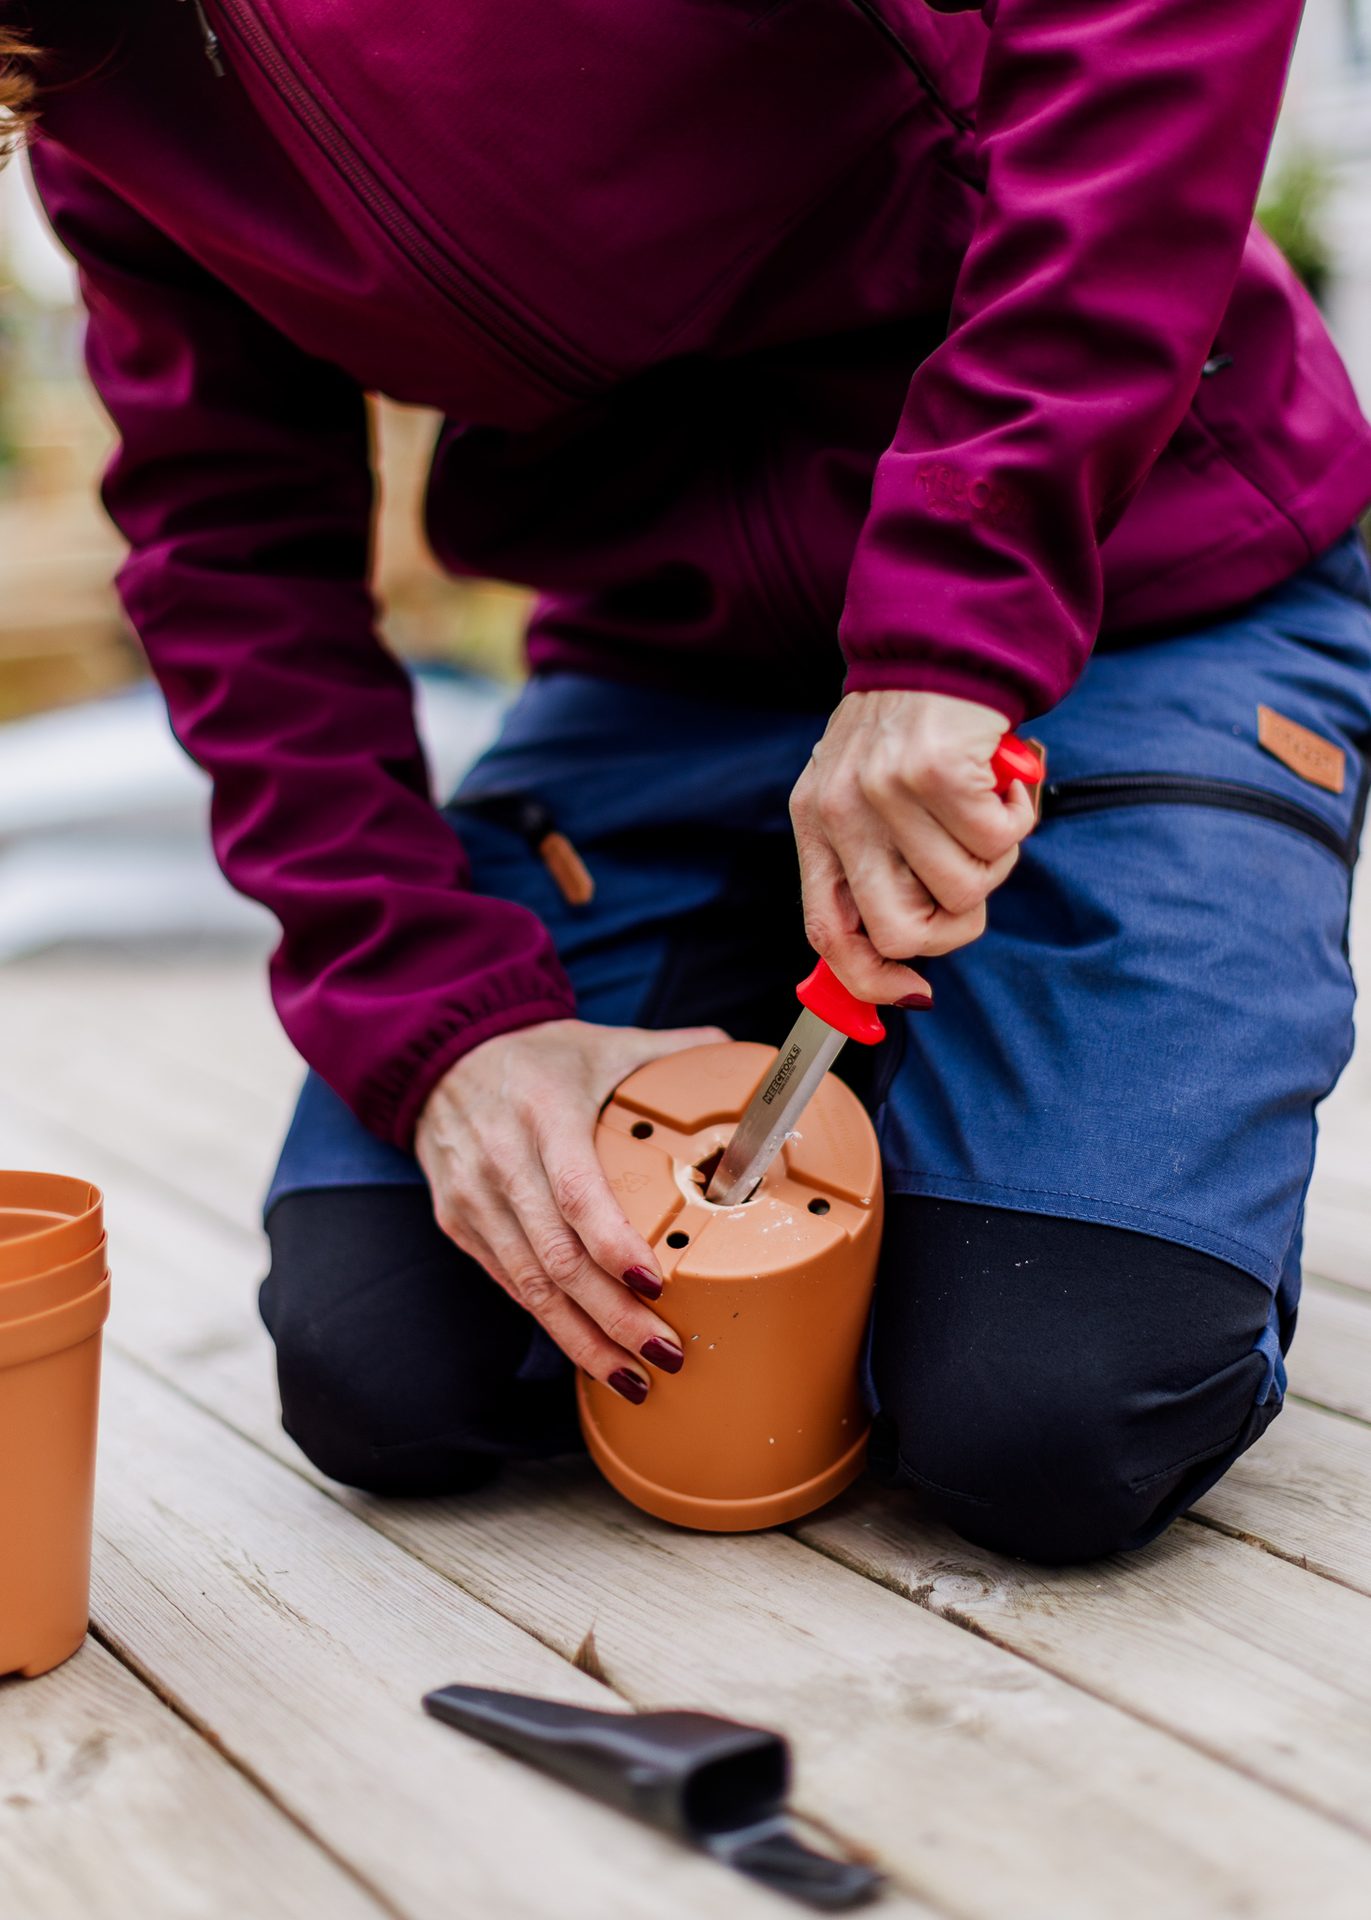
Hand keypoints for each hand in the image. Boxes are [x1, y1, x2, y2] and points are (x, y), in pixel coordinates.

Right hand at [415, 1017, 728, 1401]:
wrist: (440, 1058)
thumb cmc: (538, 1057)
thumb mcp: (604, 1042)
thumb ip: (672, 1051)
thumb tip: (740, 1056)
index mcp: (543, 1112)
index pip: (576, 1190)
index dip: (614, 1245)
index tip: (656, 1285)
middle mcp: (501, 1161)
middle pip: (556, 1257)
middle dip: (613, 1316)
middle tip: (666, 1353)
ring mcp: (474, 1199)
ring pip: (530, 1286)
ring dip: (583, 1339)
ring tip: (634, 1377)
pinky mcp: (460, 1225)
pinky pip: (511, 1285)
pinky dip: (552, 1324)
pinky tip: (591, 1354)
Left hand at [789, 689, 1036, 1003]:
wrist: (941, 639)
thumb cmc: (911, 730)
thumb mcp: (862, 793)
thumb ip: (872, 862)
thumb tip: (899, 957)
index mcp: (814, 823)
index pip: (827, 931)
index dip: (870, 979)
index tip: (912, 992)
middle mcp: (840, 811)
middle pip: (898, 931)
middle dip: (953, 928)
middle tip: (974, 884)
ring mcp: (885, 792)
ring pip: (961, 889)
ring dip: (994, 863)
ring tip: (988, 814)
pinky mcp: (936, 771)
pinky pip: (997, 844)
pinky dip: (1016, 820)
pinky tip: (1001, 783)